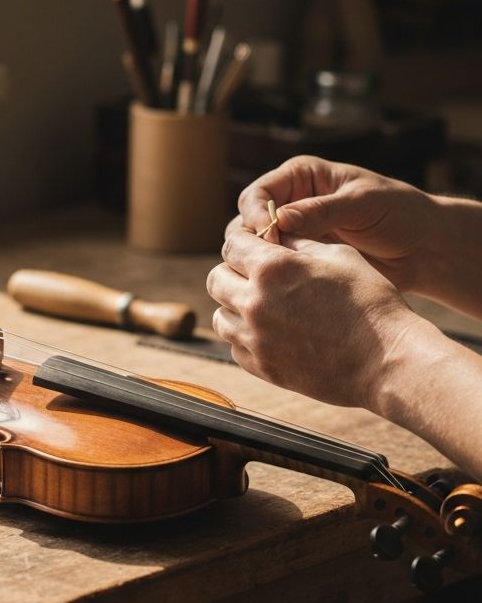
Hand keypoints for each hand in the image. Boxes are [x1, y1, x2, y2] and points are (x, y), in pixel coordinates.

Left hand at [206, 228, 423, 409]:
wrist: (385, 361)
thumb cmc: (370, 303)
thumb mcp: (339, 256)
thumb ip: (299, 243)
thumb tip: (276, 236)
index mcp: (272, 269)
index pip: (232, 245)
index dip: (244, 242)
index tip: (255, 247)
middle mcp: (254, 303)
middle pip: (216, 279)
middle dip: (233, 272)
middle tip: (256, 276)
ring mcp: (254, 339)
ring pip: (220, 316)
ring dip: (235, 306)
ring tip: (263, 305)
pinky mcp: (260, 366)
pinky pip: (234, 345)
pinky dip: (245, 336)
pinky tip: (271, 332)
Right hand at [233, 155, 436, 291]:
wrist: (425, 248)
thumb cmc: (401, 214)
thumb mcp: (363, 205)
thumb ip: (321, 211)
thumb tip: (278, 220)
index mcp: (301, 178)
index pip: (256, 194)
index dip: (254, 216)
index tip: (266, 237)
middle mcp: (290, 204)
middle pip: (245, 223)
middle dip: (251, 243)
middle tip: (269, 262)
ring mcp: (293, 235)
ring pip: (254, 250)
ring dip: (260, 263)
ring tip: (278, 278)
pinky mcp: (300, 261)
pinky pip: (273, 270)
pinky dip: (274, 279)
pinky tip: (285, 289)